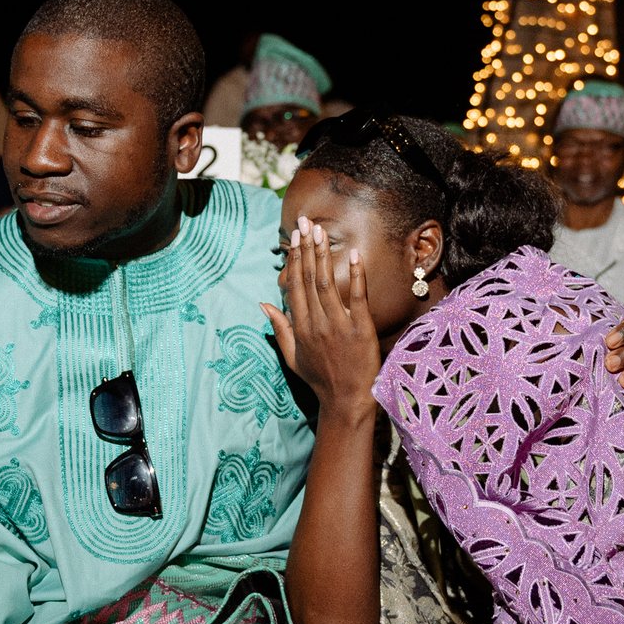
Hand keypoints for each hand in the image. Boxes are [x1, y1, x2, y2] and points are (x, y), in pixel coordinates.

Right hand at [263, 220, 383, 423]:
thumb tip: (263, 304)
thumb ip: (279, 328)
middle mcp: (316, 323)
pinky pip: (356, 297)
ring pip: (327, 283)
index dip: (294, 260)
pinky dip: (354, 275)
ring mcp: (338, 325)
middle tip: (305, 223)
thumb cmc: (320, 379)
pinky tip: (353, 255)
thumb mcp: (292, 356)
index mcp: (300, 327)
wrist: (347, 400)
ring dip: (323, 255)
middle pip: (308, 279)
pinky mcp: (360, 329)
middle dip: (306, 249)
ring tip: (320, 232)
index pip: (294, 286)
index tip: (294, 238)